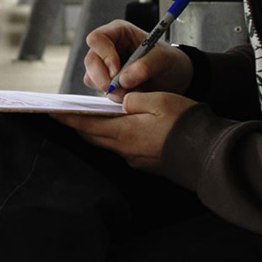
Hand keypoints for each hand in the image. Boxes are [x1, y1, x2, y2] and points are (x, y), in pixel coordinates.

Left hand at [53, 91, 197, 172]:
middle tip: (64, 115)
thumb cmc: (186, 124)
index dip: (68, 118)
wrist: (209, 153)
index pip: (87, 124)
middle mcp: (125, 148)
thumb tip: (121, 102)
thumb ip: (133, 99)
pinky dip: (113, 137)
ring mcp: (135, 158)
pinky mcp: (146, 163)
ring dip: (95, 131)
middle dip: (78, 124)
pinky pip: (122, 148)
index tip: (52, 112)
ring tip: (87, 119)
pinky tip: (117, 129)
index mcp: (124, 132)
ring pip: (107, 142)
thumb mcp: (158, 100)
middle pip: (93, 135)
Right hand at [84, 19, 192, 101]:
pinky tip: (129, 94)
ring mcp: (104, 64)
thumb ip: (146, 66)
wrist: (175, 79)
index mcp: (119, 32)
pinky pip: (98, 89)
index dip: (104, 55)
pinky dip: (113, 95)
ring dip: (110, 89)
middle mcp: (108, 46)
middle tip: (122, 90)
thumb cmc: (169, 61)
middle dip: (104, 78)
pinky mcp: (105, 79)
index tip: (117, 71)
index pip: (97, 38)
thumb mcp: (164, 59)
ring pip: (91, 77)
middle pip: (91, 60)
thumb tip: (123, 80)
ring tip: (132, 92)